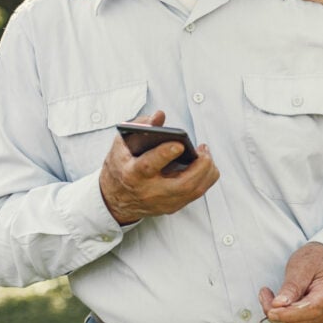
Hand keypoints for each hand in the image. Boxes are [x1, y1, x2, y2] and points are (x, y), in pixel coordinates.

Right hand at [99, 110, 218, 224]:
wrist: (115, 199)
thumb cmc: (121, 166)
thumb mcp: (122, 144)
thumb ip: (140, 126)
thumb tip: (159, 116)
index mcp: (132, 174)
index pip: (149, 165)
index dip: (165, 154)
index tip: (179, 144)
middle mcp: (149, 191)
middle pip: (183, 184)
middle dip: (200, 165)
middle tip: (202, 148)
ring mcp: (163, 202)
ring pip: (195, 190)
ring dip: (207, 170)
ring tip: (205, 153)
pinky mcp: (173, 206)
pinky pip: (197, 193)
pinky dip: (205, 177)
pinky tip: (204, 163)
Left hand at [258, 242, 322, 322]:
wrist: (321, 263)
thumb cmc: (313, 261)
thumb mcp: (301, 266)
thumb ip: (291, 286)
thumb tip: (279, 304)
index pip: (312, 309)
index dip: (290, 314)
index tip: (271, 311)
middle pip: (302, 322)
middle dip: (279, 314)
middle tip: (264, 296)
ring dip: (278, 317)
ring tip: (268, 297)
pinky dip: (283, 319)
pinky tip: (277, 305)